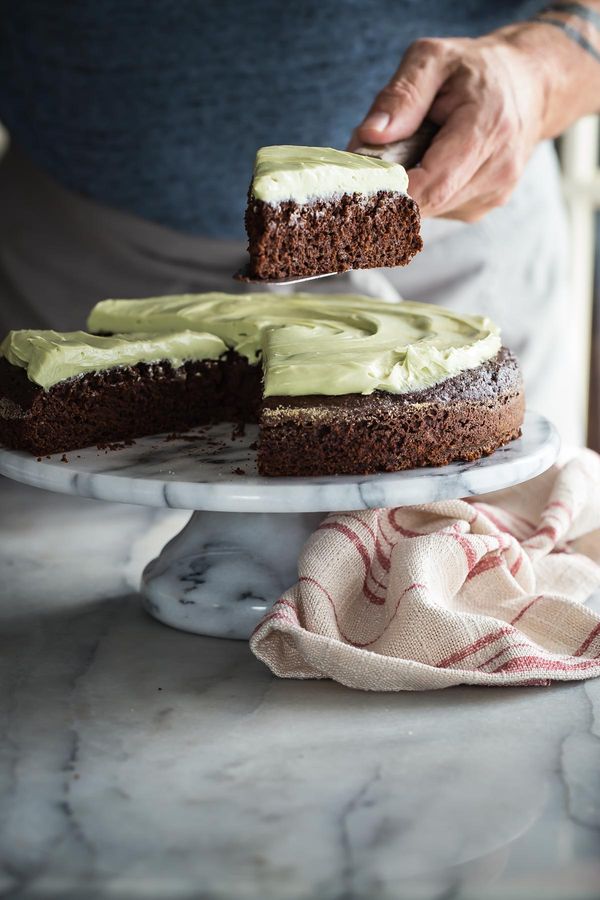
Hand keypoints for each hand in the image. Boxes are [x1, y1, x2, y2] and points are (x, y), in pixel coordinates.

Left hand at [350, 28, 557, 221]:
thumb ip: (402, 95)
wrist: (530, 86)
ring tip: (409, 151)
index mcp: (486, 128)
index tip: (359, 182)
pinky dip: (422, 192)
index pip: (432, 185)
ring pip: (428, 211)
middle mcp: (497, 169)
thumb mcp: (434, 59)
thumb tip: (371, 135)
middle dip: (391, 188)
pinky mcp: (483, 207)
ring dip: (406, 189)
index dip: (391, 192)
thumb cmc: (476, 70)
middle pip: (426, 203)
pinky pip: (438, 210)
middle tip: (371, 159)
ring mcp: (494, 194)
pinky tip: (428, 164)